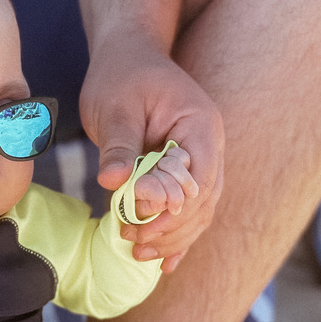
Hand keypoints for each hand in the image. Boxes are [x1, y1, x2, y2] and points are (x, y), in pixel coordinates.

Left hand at [80, 30, 223, 272]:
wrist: (127, 57)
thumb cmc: (121, 76)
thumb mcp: (115, 107)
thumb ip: (118, 146)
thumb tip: (113, 181)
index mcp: (199, 128)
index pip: (199, 180)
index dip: (174, 211)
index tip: (141, 227)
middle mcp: (207, 147)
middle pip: (202, 202)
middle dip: (171, 230)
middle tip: (134, 244)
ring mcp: (198, 161)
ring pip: (197, 211)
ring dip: (171, 237)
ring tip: (138, 254)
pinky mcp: (180, 173)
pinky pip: (186, 210)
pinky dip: (175, 236)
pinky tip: (161, 263)